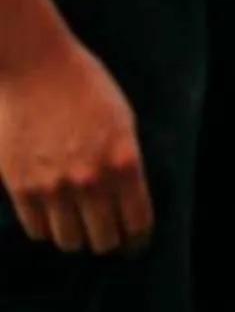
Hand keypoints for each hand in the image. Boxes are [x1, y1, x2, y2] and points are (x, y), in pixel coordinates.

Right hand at [0, 26, 149, 253]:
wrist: (36, 67)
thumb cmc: (86, 88)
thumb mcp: (124, 124)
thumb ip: (126, 165)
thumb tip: (126, 203)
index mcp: (125, 163)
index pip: (137, 223)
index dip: (137, 239)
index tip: (135, 243)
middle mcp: (91, 181)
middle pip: (103, 240)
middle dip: (107, 240)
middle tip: (104, 234)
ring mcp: (53, 186)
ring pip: (68, 241)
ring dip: (75, 237)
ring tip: (76, 225)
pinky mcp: (20, 186)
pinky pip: (37, 229)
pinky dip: (47, 228)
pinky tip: (52, 216)